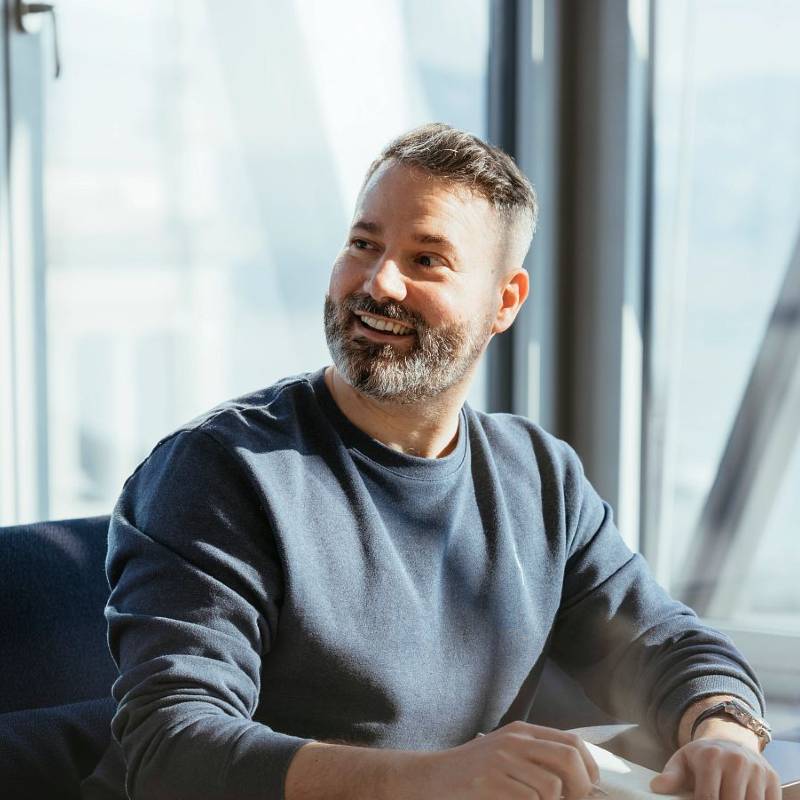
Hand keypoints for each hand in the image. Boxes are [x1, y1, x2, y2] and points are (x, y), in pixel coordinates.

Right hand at [420, 721, 599, 798]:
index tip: (589, 788)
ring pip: (551, 787)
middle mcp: (514, 741)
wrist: (433, 777)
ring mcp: (501, 761)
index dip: (590, 768)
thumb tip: (581, 778)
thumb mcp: (506, 752)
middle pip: (568, 759)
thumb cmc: (474, 770)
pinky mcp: (489, 783)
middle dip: (580, 788)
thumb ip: (537, 756)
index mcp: (522, 731)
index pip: (572, 742)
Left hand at [650, 738, 779, 799]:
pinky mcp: (773, 778)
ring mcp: (757, 770)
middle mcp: (736, 762)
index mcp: (710, 758)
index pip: (708, 798)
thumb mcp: (683, 760)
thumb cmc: (703, 756)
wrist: (730, 738)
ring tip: (726, 799)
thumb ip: (671, 775)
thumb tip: (656, 787)